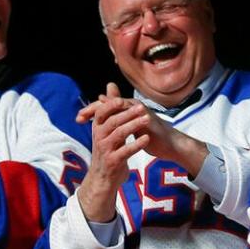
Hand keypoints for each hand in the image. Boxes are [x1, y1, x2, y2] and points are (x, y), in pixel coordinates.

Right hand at [76, 83, 149, 221]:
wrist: (104, 178)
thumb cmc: (108, 149)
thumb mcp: (107, 128)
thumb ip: (111, 107)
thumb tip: (111, 85)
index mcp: (98, 127)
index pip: (101, 112)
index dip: (111, 106)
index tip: (124, 100)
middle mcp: (99, 137)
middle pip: (112, 122)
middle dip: (127, 114)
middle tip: (142, 108)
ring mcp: (105, 150)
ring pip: (119, 135)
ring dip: (133, 126)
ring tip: (147, 119)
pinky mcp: (113, 162)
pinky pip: (125, 152)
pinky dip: (136, 144)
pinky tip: (146, 139)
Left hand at [77, 83, 208, 176]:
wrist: (170, 145)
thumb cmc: (152, 136)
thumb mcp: (132, 128)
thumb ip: (121, 120)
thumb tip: (110, 119)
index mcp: (129, 108)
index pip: (108, 105)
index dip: (93, 109)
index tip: (79, 118)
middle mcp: (134, 106)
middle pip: (109, 102)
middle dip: (93, 109)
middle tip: (79, 117)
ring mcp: (141, 111)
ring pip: (117, 106)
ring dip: (101, 112)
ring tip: (89, 121)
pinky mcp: (147, 119)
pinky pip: (129, 116)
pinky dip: (117, 118)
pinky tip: (106, 123)